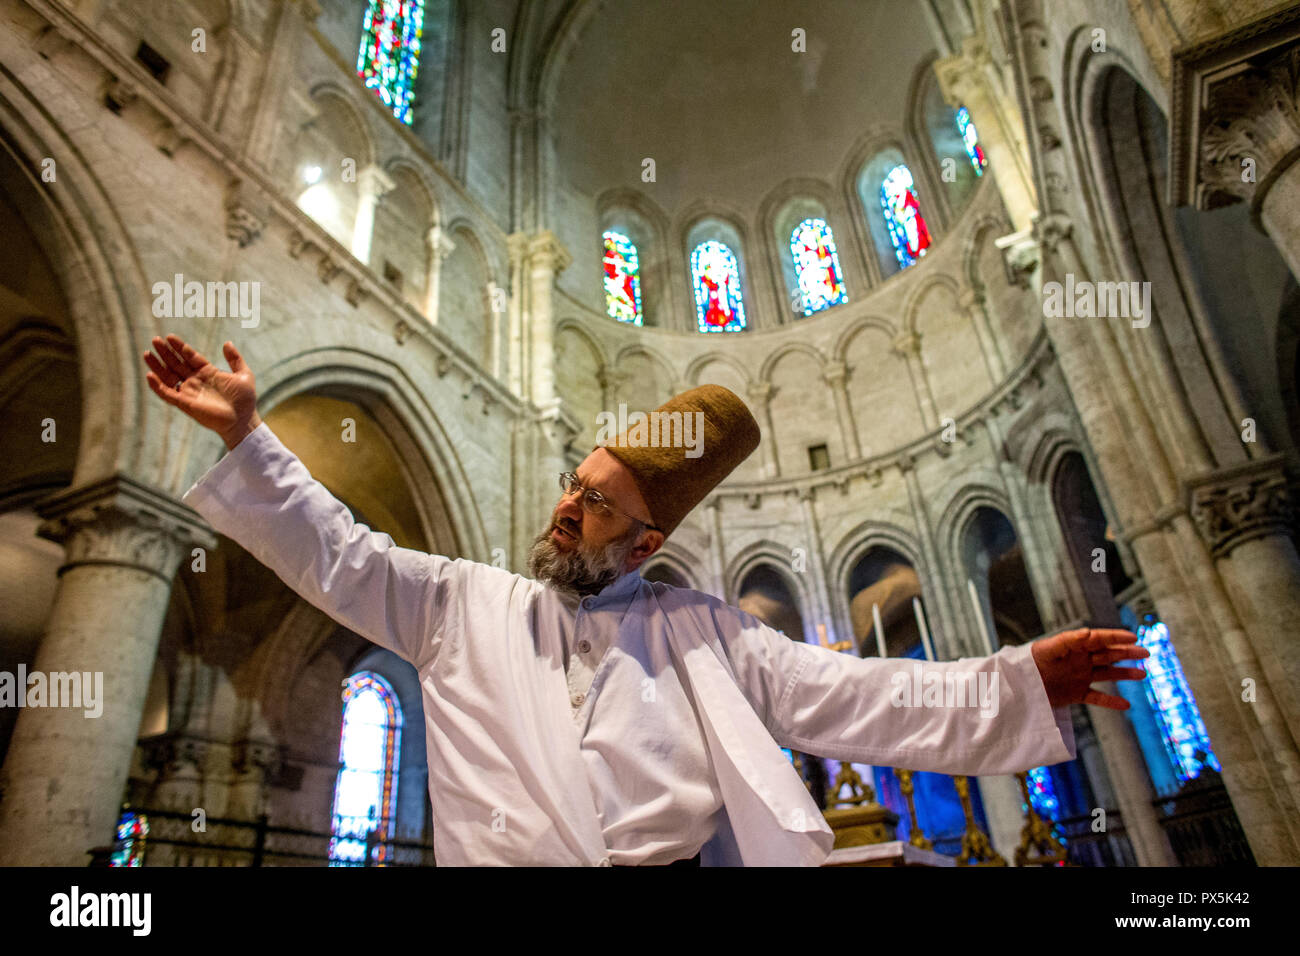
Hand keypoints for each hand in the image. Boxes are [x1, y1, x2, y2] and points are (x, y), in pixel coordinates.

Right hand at [143, 334, 261, 449]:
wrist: (243, 420)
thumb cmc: (245, 400)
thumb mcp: (244, 374)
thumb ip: (235, 359)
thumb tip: (227, 343)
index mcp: (208, 372)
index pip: (190, 356)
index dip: (180, 347)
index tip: (170, 337)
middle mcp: (196, 381)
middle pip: (176, 364)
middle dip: (165, 352)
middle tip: (155, 340)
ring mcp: (189, 391)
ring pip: (168, 377)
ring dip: (157, 366)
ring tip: (147, 353)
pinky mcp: (185, 403)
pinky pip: (167, 394)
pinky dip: (157, 386)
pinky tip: (150, 375)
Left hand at [1030, 627, 1148, 709]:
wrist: (1018, 685)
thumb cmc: (1030, 662)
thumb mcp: (1048, 649)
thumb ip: (1068, 640)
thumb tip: (1089, 632)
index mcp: (1074, 647)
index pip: (1099, 639)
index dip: (1116, 638)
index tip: (1133, 638)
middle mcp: (1080, 660)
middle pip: (1107, 655)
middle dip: (1126, 653)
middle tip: (1145, 653)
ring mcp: (1079, 677)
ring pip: (1107, 674)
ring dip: (1124, 674)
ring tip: (1142, 674)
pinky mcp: (1075, 694)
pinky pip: (1096, 697)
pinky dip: (1110, 701)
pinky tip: (1126, 705)